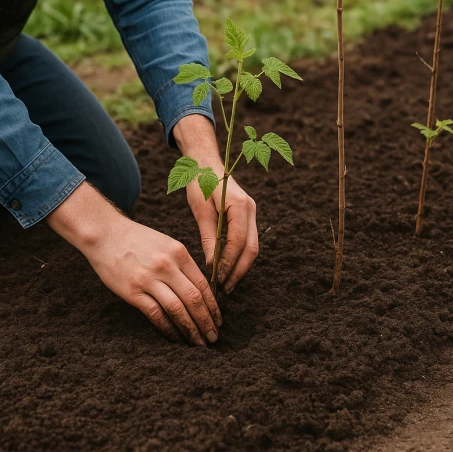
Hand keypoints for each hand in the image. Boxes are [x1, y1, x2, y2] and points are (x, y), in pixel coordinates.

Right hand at [47, 182, 221, 345]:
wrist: (105, 234)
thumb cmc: (137, 240)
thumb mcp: (166, 244)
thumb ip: (182, 265)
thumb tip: (201, 291)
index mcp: (178, 253)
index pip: (203, 285)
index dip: (213, 306)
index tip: (218, 321)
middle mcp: (166, 266)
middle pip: (194, 299)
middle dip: (206, 322)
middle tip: (213, 338)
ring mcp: (149, 279)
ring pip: (178, 309)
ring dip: (191, 329)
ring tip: (199, 343)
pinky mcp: (132, 291)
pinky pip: (156, 314)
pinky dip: (169, 329)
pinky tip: (176, 338)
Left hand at [187, 175, 256, 293]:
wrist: (205, 162)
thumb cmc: (200, 183)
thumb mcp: (200, 210)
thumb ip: (209, 237)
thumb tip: (212, 264)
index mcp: (239, 205)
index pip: (238, 241)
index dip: (229, 262)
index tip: (217, 279)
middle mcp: (251, 209)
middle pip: (251, 247)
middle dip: (239, 270)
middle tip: (225, 288)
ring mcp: (252, 212)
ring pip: (252, 246)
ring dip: (241, 266)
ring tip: (226, 283)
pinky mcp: (247, 215)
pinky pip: (248, 240)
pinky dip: (240, 256)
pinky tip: (228, 268)